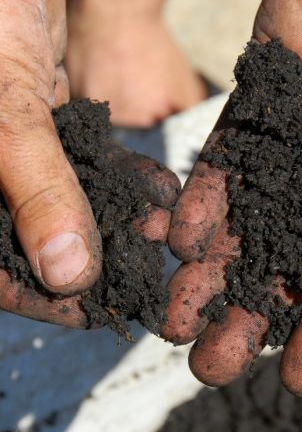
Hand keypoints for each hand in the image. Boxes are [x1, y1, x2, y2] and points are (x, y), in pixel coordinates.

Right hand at [0, 0, 179, 327]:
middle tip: (140, 273)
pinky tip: (157, 191)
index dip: (44, 299)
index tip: (96, 312)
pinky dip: (121, 177)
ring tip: (157, 231)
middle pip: (39, 243)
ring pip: (69, 205)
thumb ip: (38, 193)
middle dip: (94, 258)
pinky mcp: (47, 125)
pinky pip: (86, 165)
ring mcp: (18, 153)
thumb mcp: (6, 118)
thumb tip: (69, 277)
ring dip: (116, 218)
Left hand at [163, 0, 301, 396]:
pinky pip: (222, 170)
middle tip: (209, 369)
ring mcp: (286, 158)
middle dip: (246, 318)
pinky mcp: (252, 121)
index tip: (293, 381)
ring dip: (209, 278)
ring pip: (242, 229)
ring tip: (175, 324)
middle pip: (282, 268)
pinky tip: (181, 243)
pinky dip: (202, 205)